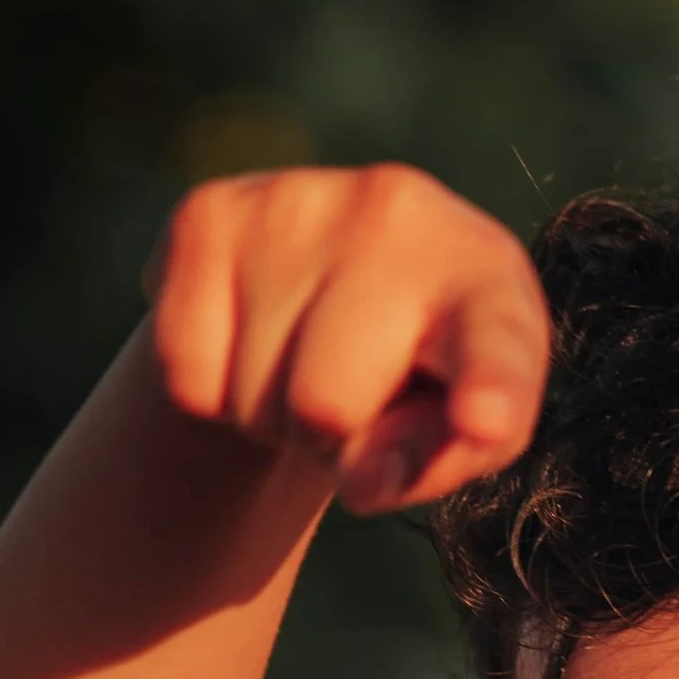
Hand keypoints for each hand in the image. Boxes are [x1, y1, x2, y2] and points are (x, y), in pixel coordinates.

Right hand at [146, 163, 550, 511]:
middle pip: (325, 405)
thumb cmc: (414, 371)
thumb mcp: (449, 431)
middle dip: (325, 437)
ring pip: (250, 396)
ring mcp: (299, 201)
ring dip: (269, 415)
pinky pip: (185, 376)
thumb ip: (426, 463)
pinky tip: (250, 340)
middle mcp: (401, 217)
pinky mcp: (209, 214)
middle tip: (348, 400)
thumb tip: (362, 477)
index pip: (493, 349)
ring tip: (303, 364)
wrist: (327, 279)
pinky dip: (209, 392)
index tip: (486, 421)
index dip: (490, 391)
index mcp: (490, 284)